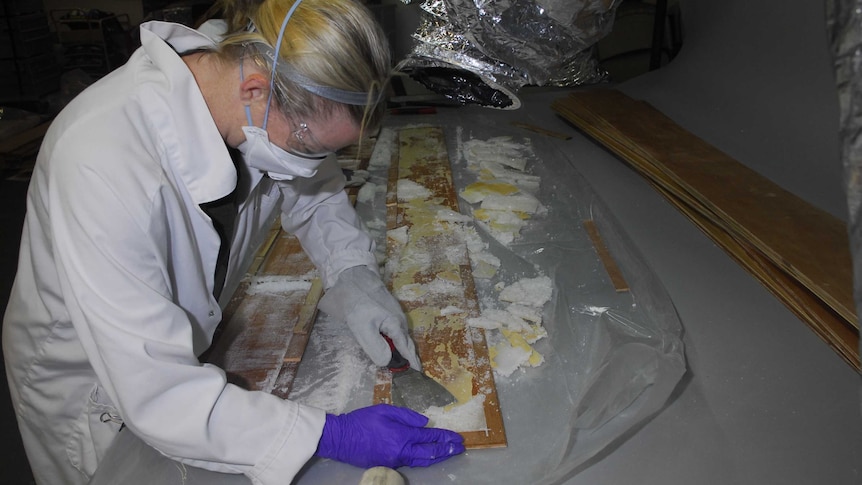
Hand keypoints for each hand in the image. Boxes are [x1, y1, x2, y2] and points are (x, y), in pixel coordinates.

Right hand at [315, 404, 464, 467]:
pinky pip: (410, 462)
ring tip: (448, 453)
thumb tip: (425, 422)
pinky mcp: (388, 465)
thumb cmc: (362, 421)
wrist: (341, 438)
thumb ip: (407, 416)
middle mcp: (401, 451)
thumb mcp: (385, 410)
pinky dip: (423, 459)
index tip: (457, 438)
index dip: (445, 438)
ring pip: (421, 461)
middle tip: (459, 448)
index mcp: (402, 436)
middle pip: (430, 453)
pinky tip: (428, 456)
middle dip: (446, 450)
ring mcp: (395, 461)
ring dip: (437, 456)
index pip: (429, 437)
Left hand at [318, 266, 421, 369]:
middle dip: (410, 358)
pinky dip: (397, 341)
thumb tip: (388, 362)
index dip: (412, 364)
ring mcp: (395, 315)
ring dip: (404, 350)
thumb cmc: (358, 303)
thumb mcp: (362, 328)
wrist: (354, 277)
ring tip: (404, 363)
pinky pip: (396, 331)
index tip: (418, 376)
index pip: (407, 350)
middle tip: (412, 373)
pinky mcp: (388, 311)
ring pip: (402, 337)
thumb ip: (376, 347)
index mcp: (396, 326)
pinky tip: (392, 346)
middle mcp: (400, 321)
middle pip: (407, 344)